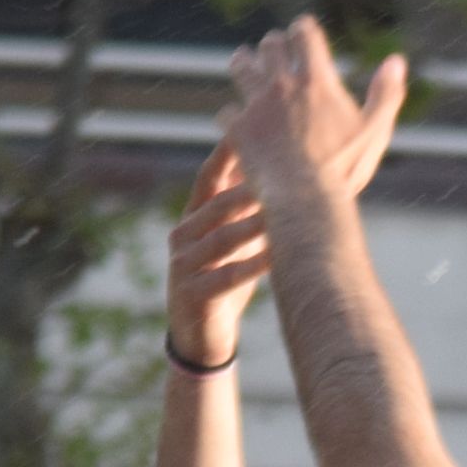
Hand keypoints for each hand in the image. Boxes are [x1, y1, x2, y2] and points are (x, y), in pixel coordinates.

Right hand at [167, 148, 269, 370]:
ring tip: (285, 213)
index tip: (250, 131)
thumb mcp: (232, 245)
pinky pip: (227, 276)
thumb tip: (283, 178)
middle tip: (283, 174)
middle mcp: (182, 237)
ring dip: (255, 225)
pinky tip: (277, 256)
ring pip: (223, 239)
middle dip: (251, 189)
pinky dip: (253, 265)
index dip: (228, 155)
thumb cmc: (224, 283)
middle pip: (218, 206)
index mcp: (191, 220)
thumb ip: (247, 214)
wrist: (200, 335)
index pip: (209, 179)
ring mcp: (182, 265)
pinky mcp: (192, 294)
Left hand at [219, 18, 407, 220]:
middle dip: (273, 44)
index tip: (302, 31)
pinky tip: (237, 119)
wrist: (305, 199)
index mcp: (316, 81)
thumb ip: (386, 93)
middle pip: (269, 45)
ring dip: (244, 62)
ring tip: (245, 62)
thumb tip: (397, 59)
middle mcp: (281, 85)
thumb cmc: (345, 168)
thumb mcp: (375, 131)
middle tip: (274, 46)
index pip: (304, 34)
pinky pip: (227, 112)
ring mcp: (255, 105)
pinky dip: (234, 114)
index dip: (303, 29)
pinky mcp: (237, 128)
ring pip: (241, 67)